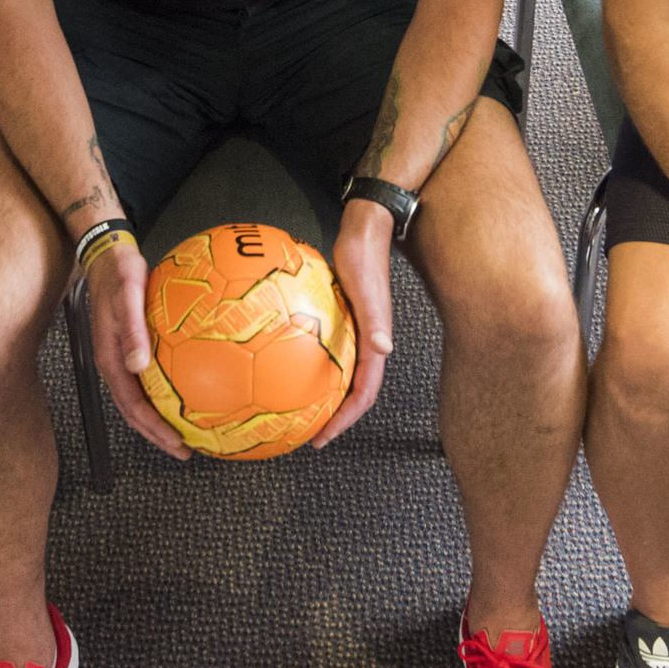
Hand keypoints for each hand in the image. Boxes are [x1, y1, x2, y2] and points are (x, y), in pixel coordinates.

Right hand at [85, 232, 191, 460]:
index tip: (175, 443)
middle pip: (135, 411)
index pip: (132, 406)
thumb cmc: (117, 272)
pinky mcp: (132, 348)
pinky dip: (165, 394)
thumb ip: (131, 329)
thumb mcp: (127, 294)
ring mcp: (122, 358)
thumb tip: (138, 364)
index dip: (153, 429)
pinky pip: (148, 380)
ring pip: (140, 399)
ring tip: (185, 431)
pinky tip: (186, 391)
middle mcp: (116, 364)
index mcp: (111, 359)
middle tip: (185, 449)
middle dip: (158, 435)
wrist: (107, 256)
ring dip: (161, 419)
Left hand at [312, 200, 400, 446]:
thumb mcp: (367, 291)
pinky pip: (326, 353)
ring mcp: (354, 333)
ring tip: (299, 411)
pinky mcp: (341, 321)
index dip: (346, 420)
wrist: (364, 231)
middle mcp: (367, 344)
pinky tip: (284, 367)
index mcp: (375, 344)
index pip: (364, 394)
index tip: (323, 436)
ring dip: (324, 397)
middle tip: (308, 434)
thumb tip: (384, 350)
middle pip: (353, 393)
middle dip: (334, 418)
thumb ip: (375, 321)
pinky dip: (310, 367)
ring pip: (341, 375)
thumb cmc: (366, 259)